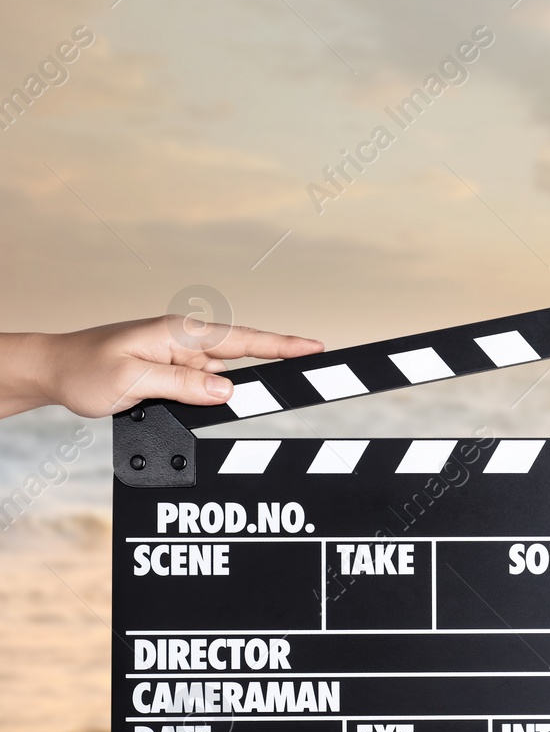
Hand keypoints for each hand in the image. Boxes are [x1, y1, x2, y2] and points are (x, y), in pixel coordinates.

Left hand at [19, 316, 322, 417]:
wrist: (51, 370)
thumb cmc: (83, 369)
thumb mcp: (132, 380)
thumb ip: (182, 384)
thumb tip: (227, 391)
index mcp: (179, 333)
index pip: (243, 339)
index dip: (283, 344)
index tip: (315, 348)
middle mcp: (184, 342)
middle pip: (242, 355)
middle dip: (275, 362)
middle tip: (314, 365)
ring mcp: (179, 357)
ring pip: (223, 373)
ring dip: (237, 383)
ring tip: (252, 383)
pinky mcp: (173, 373)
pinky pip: (205, 383)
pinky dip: (215, 393)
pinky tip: (210, 397)